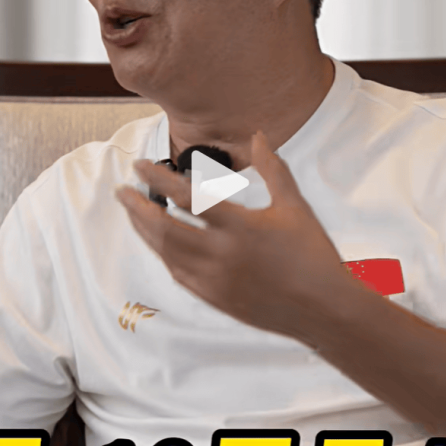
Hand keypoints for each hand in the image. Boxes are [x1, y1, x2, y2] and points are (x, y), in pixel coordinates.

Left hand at [116, 132, 348, 341]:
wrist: (323, 309)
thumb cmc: (312, 256)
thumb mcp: (295, 206)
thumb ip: (272, 168)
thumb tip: (258, 136)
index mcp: (240, 228)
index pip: (186, 198)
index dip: (157, 179)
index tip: (140, 165)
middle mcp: (221, 256)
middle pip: (163, 228)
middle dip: (137, 208)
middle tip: (122, 191)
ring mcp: (215, 281)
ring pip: (166, 253)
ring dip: (145, 231)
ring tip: (134, 214)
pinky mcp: (215, 299)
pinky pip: (179, 275)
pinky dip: (165, 255)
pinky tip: (161, 245)